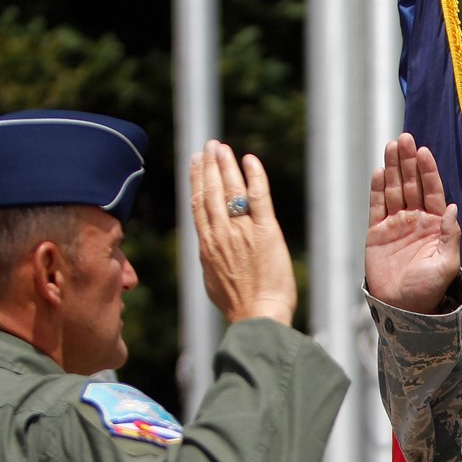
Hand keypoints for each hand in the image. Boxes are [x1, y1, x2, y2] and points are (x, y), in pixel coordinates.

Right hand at [190, 140, 295, 324]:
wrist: (258, 316)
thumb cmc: (238, 305)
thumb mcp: (213, 279)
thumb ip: (210, 257)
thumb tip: (207, 247)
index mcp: (206, 245)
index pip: (197, 204)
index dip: (196, 180)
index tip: (195, 162)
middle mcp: (221, 234)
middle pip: (211, 191)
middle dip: (209, 165)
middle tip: (209, 146)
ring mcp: (242, 231)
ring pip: (231, 190)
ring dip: (226, 165)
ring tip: (223, 148)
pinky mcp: (266, 231)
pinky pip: (258, 196)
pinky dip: (254, 175)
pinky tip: (250, 159)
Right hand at [365, 133, 460, 313]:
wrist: (403, 308)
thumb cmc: (430, 289)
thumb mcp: (447, 264)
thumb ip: (451, 236)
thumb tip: (454, 208)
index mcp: (436, 225)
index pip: (433, 191)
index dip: (429, 171)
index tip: (424, 152)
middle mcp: (416, 220)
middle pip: (412, 184)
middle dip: (408, 161)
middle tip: (405, 138)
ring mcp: (396, 224)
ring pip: (394, 190)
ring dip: (393, 168)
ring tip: (391, 146)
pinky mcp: (377, 233)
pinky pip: (377, 206)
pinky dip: (377, 189)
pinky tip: (379, 172)